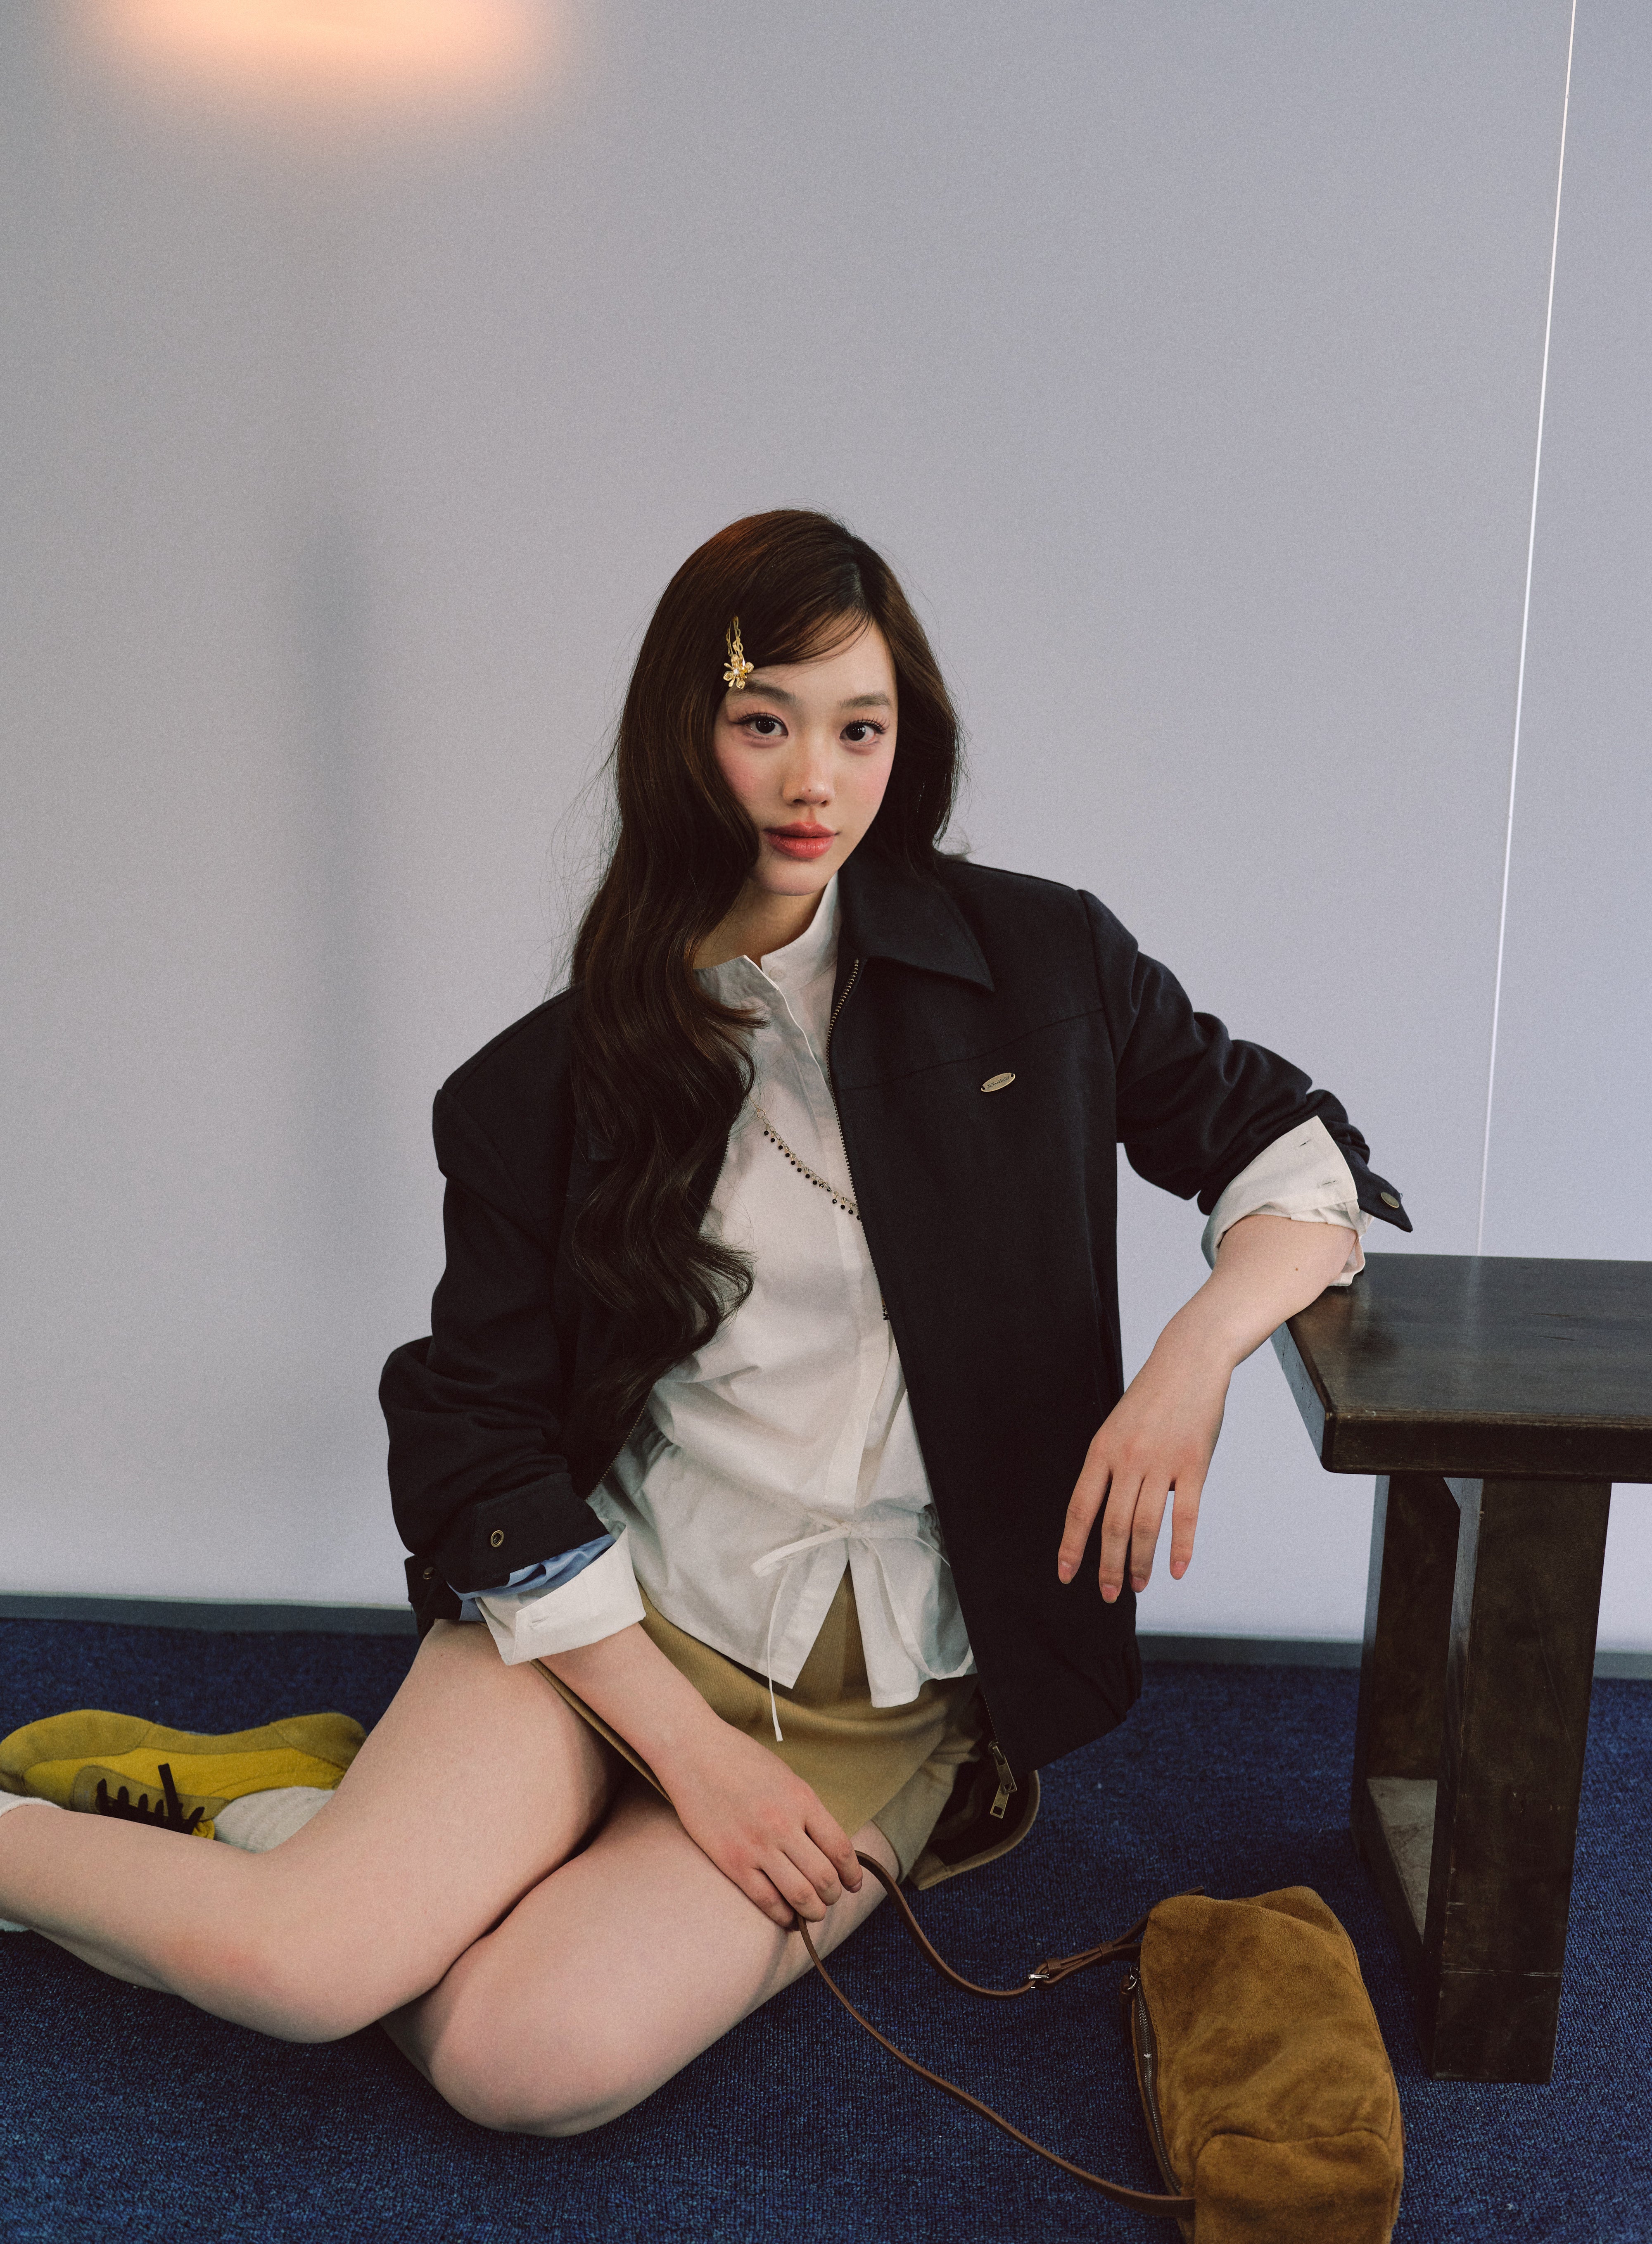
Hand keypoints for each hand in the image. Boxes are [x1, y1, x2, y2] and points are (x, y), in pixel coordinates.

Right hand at [654, 1715, 862, 1929]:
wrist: (694, 1752)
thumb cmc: (741, 1760)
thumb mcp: (785, 1777)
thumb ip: (806, 1809)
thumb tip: (826, 1846)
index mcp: (802, 1800)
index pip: (840, 1849)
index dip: (852, 1873)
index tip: (853, 1883)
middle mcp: (784, 1825)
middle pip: (824, 1877)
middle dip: (833, 1896)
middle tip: (831, 1898)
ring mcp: (757, 1845)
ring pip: (799, 1895)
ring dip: (813, 1911)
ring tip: (813, 1912)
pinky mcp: (732, 1861)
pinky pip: (766, 1900)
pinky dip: (782, 1916)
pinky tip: (787, 1917)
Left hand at [1058, 1319, 1230, 1601]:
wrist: (1189, 1361)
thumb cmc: (1151, 1398)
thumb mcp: (1117, 1428)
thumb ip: (1109, 1467)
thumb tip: (1102, 1514)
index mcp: (1102, 1450)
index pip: (1080, 1508)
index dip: (1072, 1545)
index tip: (1067, 1575)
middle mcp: (1128, 1459)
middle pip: (1112, 1525)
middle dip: (1108, 1566)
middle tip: (1109, 1594)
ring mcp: (1162, 1463)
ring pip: (1145, 1526)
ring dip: (1140, 1562)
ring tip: (1138, 1585)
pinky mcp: (1194, 1465)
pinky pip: (1186, 1515)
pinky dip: (1181, 1548)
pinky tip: (1177, 1570)